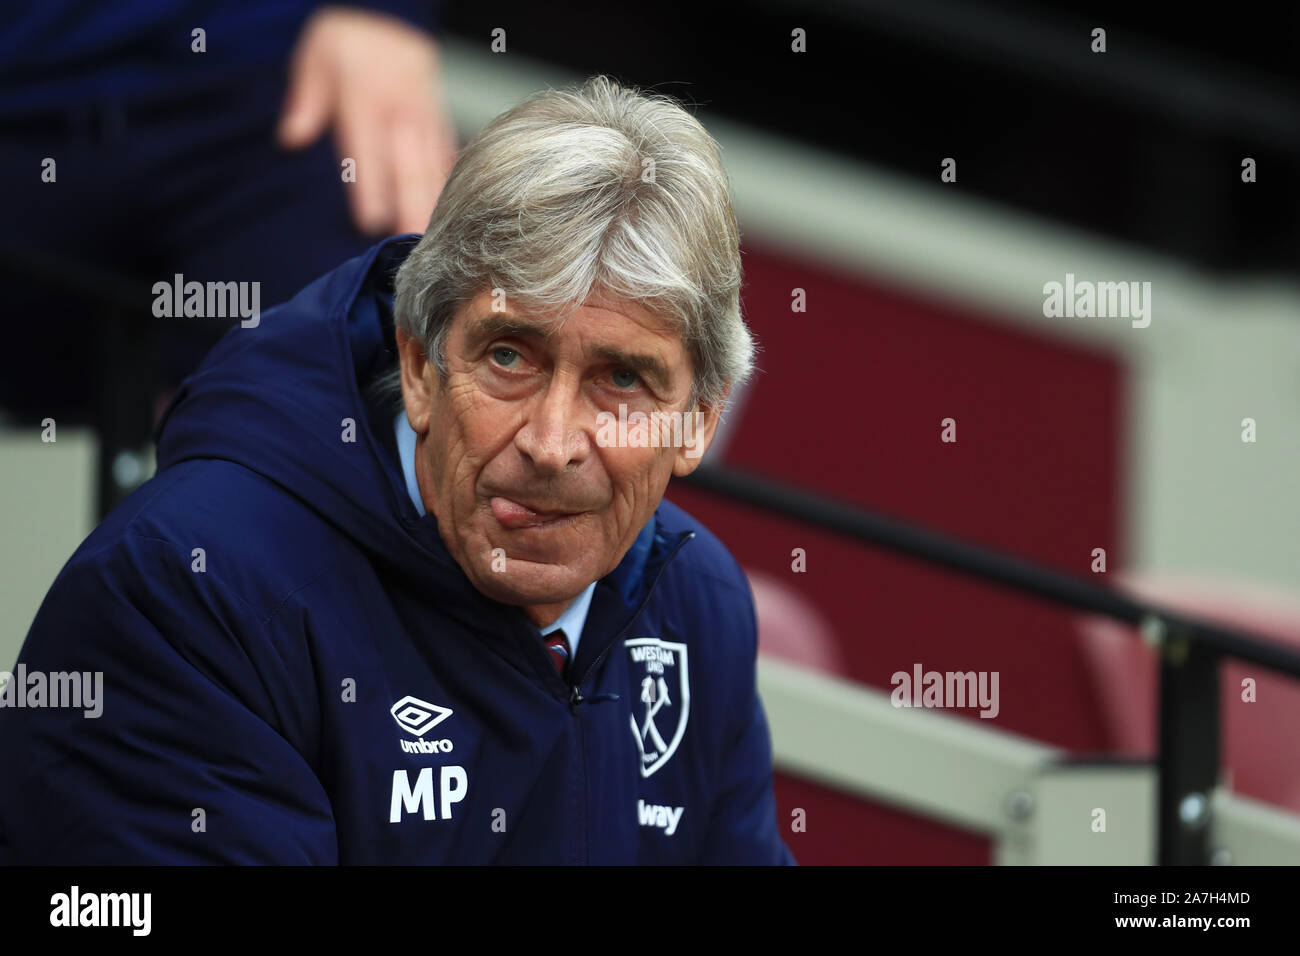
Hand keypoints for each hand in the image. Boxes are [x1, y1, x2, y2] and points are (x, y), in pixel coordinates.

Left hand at [277, 6, 457, 235]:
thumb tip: (291, 137)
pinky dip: (447, 184)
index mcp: (368, 94)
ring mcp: (425, 114)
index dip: (372, 185)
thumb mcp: (317, 56)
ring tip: (431, 236)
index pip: (368, 147)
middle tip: (411, 240)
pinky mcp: (440, 119)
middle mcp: (402, 107)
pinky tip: (449, 213)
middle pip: (408, 163)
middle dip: (411, 205)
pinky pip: (446, 155)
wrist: (391, 15)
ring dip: (432, 202)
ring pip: (432, 164)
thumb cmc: (349, 44)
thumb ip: (306, 99)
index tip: (372, 222)